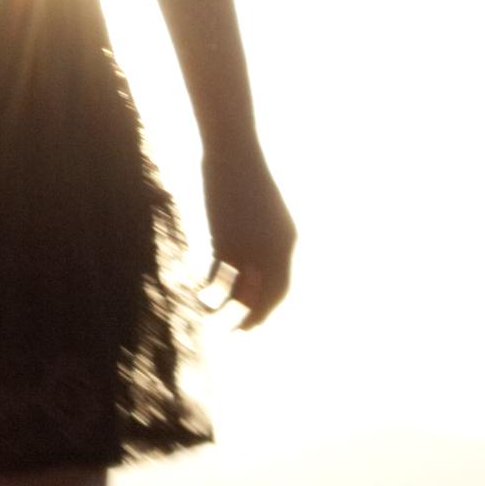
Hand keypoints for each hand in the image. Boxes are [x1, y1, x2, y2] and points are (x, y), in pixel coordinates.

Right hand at [200, 142, 294, 327]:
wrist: (233, 151)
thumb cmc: (246, 178)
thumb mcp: (262, 212)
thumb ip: (262, 240)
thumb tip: (252, 266)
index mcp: (287, 243)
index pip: (281, 290)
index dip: (267, 311)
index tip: (253, 324)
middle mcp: (272, 250)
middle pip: (262, 298)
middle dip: (247, 319)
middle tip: (234, 334)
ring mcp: (248, 247)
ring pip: (235, 293)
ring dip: (222, 312)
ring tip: (210, 320)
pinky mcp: (224, 240)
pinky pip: (214, 276)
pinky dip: (205, 288)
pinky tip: (197, 293)